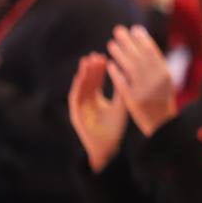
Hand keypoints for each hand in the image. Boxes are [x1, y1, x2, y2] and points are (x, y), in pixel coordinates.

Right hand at [68, 54, 128, 171]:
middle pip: (88, 82)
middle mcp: (87, 101)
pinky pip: (75, 98)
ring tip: (86, 61)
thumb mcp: (120, 105)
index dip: (99, 70)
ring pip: (80, 87)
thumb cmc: (115, 128)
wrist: (108, 147)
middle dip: (91, 69)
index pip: (97, 81)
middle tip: (95, 55)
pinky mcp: (75, 114)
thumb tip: (127, 73)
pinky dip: (77, 87)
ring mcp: (80, 107)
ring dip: (83, 75)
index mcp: (96, 99)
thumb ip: (121, 91)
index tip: (103, 57)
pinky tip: (80, 77)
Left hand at [106, 25, 177, 135]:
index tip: (134, 28)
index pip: (152, 51)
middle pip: (139, 56)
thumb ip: (156, 64)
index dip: (143, 38)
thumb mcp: (165, 80)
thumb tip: (145, 42)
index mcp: (165, 73)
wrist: (162, 124)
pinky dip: (116, 72)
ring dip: (119, 54)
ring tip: (110, 44)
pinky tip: (109, 64)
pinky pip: (122, 83)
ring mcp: (144, 90)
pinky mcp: (133, 100)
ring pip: (130, 67)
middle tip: (118, 30)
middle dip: (128, 41)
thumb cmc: (162, 99)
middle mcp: (156, 80)